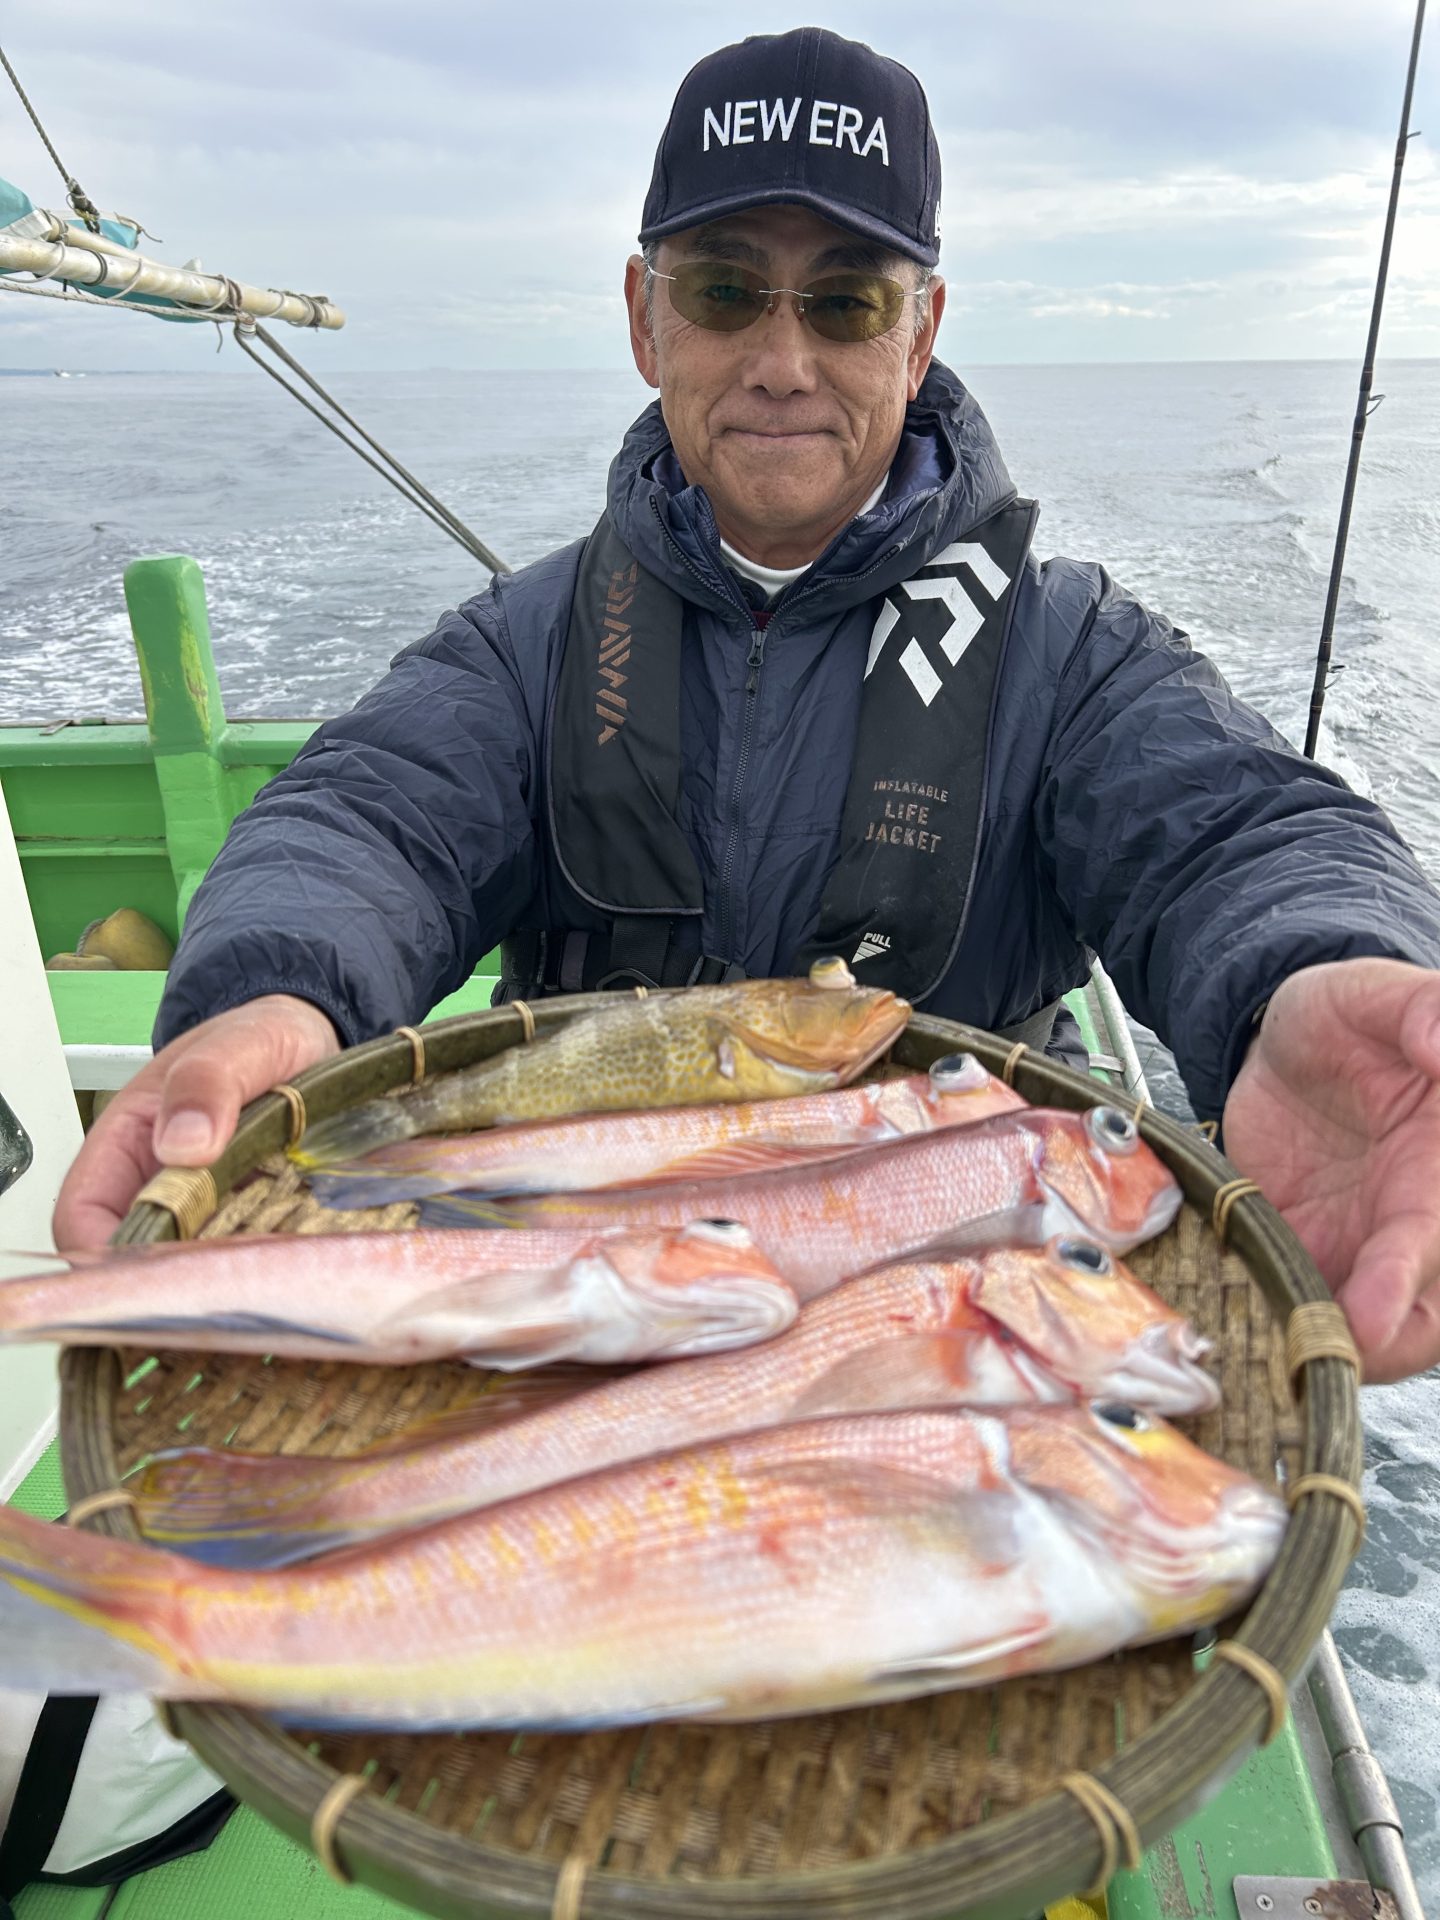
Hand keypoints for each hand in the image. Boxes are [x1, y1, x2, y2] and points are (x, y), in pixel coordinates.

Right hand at [53, 995, 341, 1252]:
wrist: (313, 1037)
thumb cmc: (261, 1038)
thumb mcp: (241, 1044)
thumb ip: (208, 1081)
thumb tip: (182, 1143)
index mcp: (128, 1143)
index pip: (82, 1218)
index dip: (105, 1256)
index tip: (156, 1275)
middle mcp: (159, 1185)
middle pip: (140, 1258)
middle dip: (176, 1279)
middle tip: (230, 1278)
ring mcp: (206, 1209)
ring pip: (196, 1270)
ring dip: (226, 1276)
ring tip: (271, 1267)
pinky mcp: (251, 1221)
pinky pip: (247, 1262)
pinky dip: (266, 1264)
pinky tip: (298, 1255)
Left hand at [1223, 957, 1439, 1383]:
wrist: (1283, 1043)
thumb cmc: (1347, 1017)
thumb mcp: (1376, 995)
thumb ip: (1419, 1010)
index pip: (1435, 1236)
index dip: (1405, 1280)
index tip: (1369, 1316)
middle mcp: (1417, 1220)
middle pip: (1423, 1316)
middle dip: (1379, 1348)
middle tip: (1315, 1365)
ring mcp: (1368, 1251)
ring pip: (1373, 1335)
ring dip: (1327, 1353)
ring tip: (1272, 1366)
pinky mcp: (1313, 1261)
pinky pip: (1304, 1313)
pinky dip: (1280, 1333)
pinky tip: (1242, 1342)